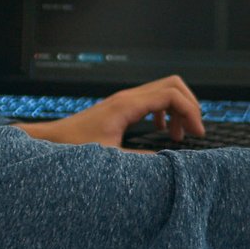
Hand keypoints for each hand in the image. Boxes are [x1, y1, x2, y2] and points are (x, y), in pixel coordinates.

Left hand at [16, 75, 205, 148]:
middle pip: (173, 85)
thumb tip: (169, 164)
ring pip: (164, 90)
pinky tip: (160, 130)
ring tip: (177, 135)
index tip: (196, 133)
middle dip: (189, 105)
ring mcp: (125, 99)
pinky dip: (164, 111)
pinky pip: (152, 99)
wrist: (53, 140)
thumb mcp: (111, 160)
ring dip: (178, 109)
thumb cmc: (75, 148)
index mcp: (128, 105)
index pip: (172, 95)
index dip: (190, 112)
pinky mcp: (121, 106)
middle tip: (193, 130)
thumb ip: (142, 161)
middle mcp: (128, 97)